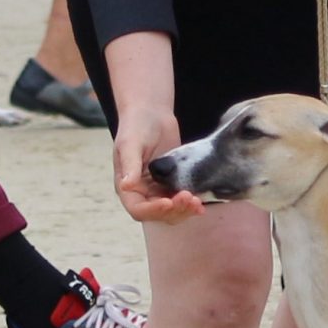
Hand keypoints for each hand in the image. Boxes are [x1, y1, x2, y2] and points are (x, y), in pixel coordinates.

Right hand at [114, 105, 203, 223]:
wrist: (152, 113)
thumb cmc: (136, 126)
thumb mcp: (131, 143)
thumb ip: (130, 165)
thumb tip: (126, 186)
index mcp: (127, 186)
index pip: (138, 209)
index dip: (153, 210)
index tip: (169, 203)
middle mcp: (142, 192)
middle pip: (157, 214)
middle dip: (174, 210)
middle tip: (189, 198)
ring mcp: (158, 190)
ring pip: (172, 211)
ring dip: (184, 210)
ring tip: (197, 202)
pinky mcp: (173, 184)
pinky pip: (181, 200)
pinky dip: (190, 204)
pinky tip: (201, 202)